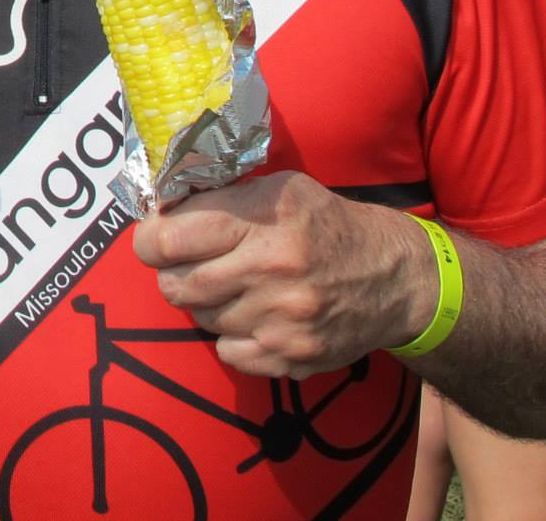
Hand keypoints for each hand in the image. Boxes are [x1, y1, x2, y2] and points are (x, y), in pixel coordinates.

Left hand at [131, 171, 433, 379]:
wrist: (396, 278)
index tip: (154, 238)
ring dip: (207, 304)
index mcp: (264, 217)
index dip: (150, 239)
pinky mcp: (293, 356)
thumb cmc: (326, 226)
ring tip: (236, 286)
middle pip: (176, 284)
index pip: (170, 237)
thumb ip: (221, 197)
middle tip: (190, 265)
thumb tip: (160, 208)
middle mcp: (273, 267)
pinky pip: (227, 352)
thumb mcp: (279, 189)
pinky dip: (232, 337)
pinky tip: (256, 316)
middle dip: (173, 274)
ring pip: (201, 318)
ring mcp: (283, 318)